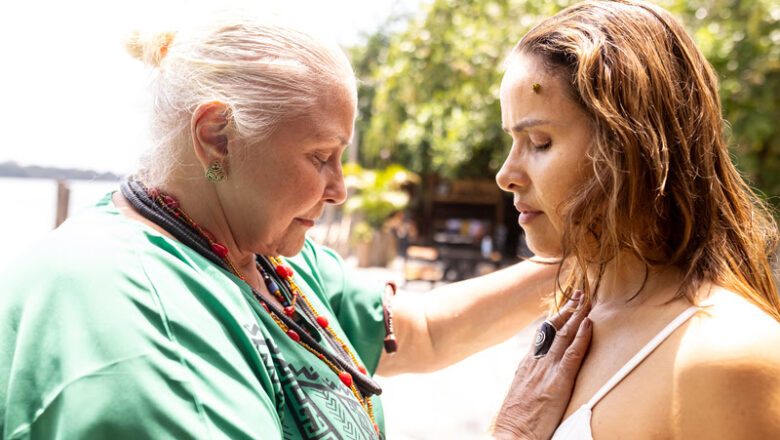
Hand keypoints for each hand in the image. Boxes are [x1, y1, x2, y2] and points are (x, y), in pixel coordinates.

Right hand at [490, 292, 591, 439]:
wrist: (511, 434)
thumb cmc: (516, 421)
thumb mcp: (520, 394)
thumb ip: (530, 381)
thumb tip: (537, 378)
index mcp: (526, 365)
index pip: (543, 335)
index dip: (556, 319)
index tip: (565, 307)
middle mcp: (535, 362)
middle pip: (554, 329)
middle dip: (568, 310)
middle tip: (579, 294)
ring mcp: (546, 370)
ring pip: (564, 336)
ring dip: (577, 316)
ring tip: (587, 301)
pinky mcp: (558, 381)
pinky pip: (573, 354)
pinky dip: (582, 337)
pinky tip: (589, 324)